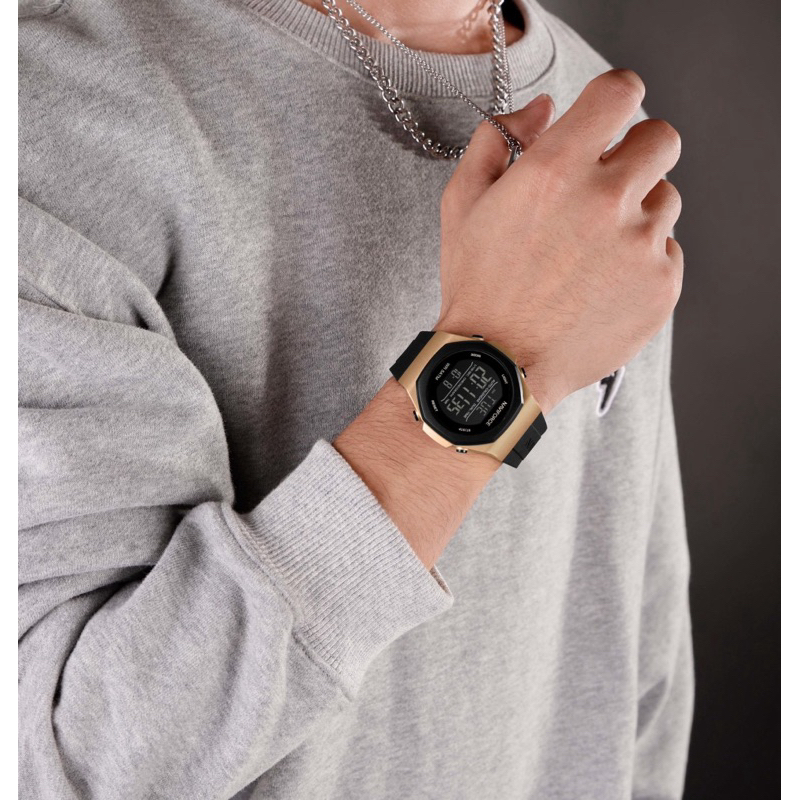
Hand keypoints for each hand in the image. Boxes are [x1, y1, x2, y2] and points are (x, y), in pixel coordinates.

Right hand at [435, 69, 682, 414]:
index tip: (606, 116)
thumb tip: (540, 110)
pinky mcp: (660, 286)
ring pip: (667, 200)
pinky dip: (642, 260)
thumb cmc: (478, 288)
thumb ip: (497, 137)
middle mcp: (607, 200)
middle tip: (604, 185)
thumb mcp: (462, 202)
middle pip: (662, 139)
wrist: (498, 363)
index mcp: (557, 169)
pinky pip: (668, 251)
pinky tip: (602, 282)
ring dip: (637, 212)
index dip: (613, 98)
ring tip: (593, 249)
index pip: (621, 91)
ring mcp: (641, 245)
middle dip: (634, 153)